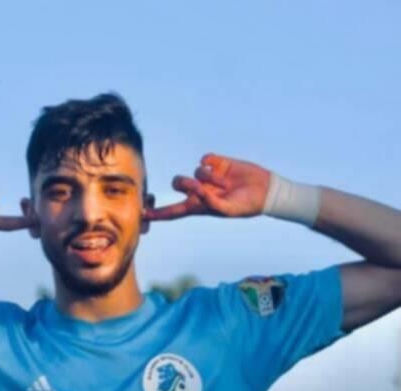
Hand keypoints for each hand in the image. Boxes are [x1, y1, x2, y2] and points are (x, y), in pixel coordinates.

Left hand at [144, 153, 271, 220]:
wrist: (266, 190)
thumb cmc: (247, 206)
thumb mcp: (229, 210)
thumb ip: (211, 203)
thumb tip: (197, 192)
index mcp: (199, 206)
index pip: (173, 211)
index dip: (157, 213)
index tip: (141, 213)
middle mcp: (200, 191)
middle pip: (178, 184)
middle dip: (184, 184)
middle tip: (197, 186)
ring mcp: (208, 177)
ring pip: (194, 171)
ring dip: (209, 178)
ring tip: (225, 184)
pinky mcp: (218, 163)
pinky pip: (205, 159)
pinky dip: (212, 163)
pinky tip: (221, 167)